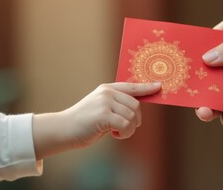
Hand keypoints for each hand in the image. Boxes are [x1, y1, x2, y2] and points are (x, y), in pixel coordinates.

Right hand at [33, 82, 160, 159]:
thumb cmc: (84, 122)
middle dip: (136, 120)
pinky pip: (126, 125)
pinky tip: (114, 135)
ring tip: (117, 133)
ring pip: (133, 117)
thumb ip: (117, 105)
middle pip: (136, 105)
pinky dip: (125, 134)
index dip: (147, 88)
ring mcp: (105, 102)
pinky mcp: (104, 115)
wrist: (63, 129)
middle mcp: (107, 92)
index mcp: (107, 89)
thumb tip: (137, 111)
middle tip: (126, 129)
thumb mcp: (101, 108)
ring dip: (129, 130)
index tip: (159, 86)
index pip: (132, 86)